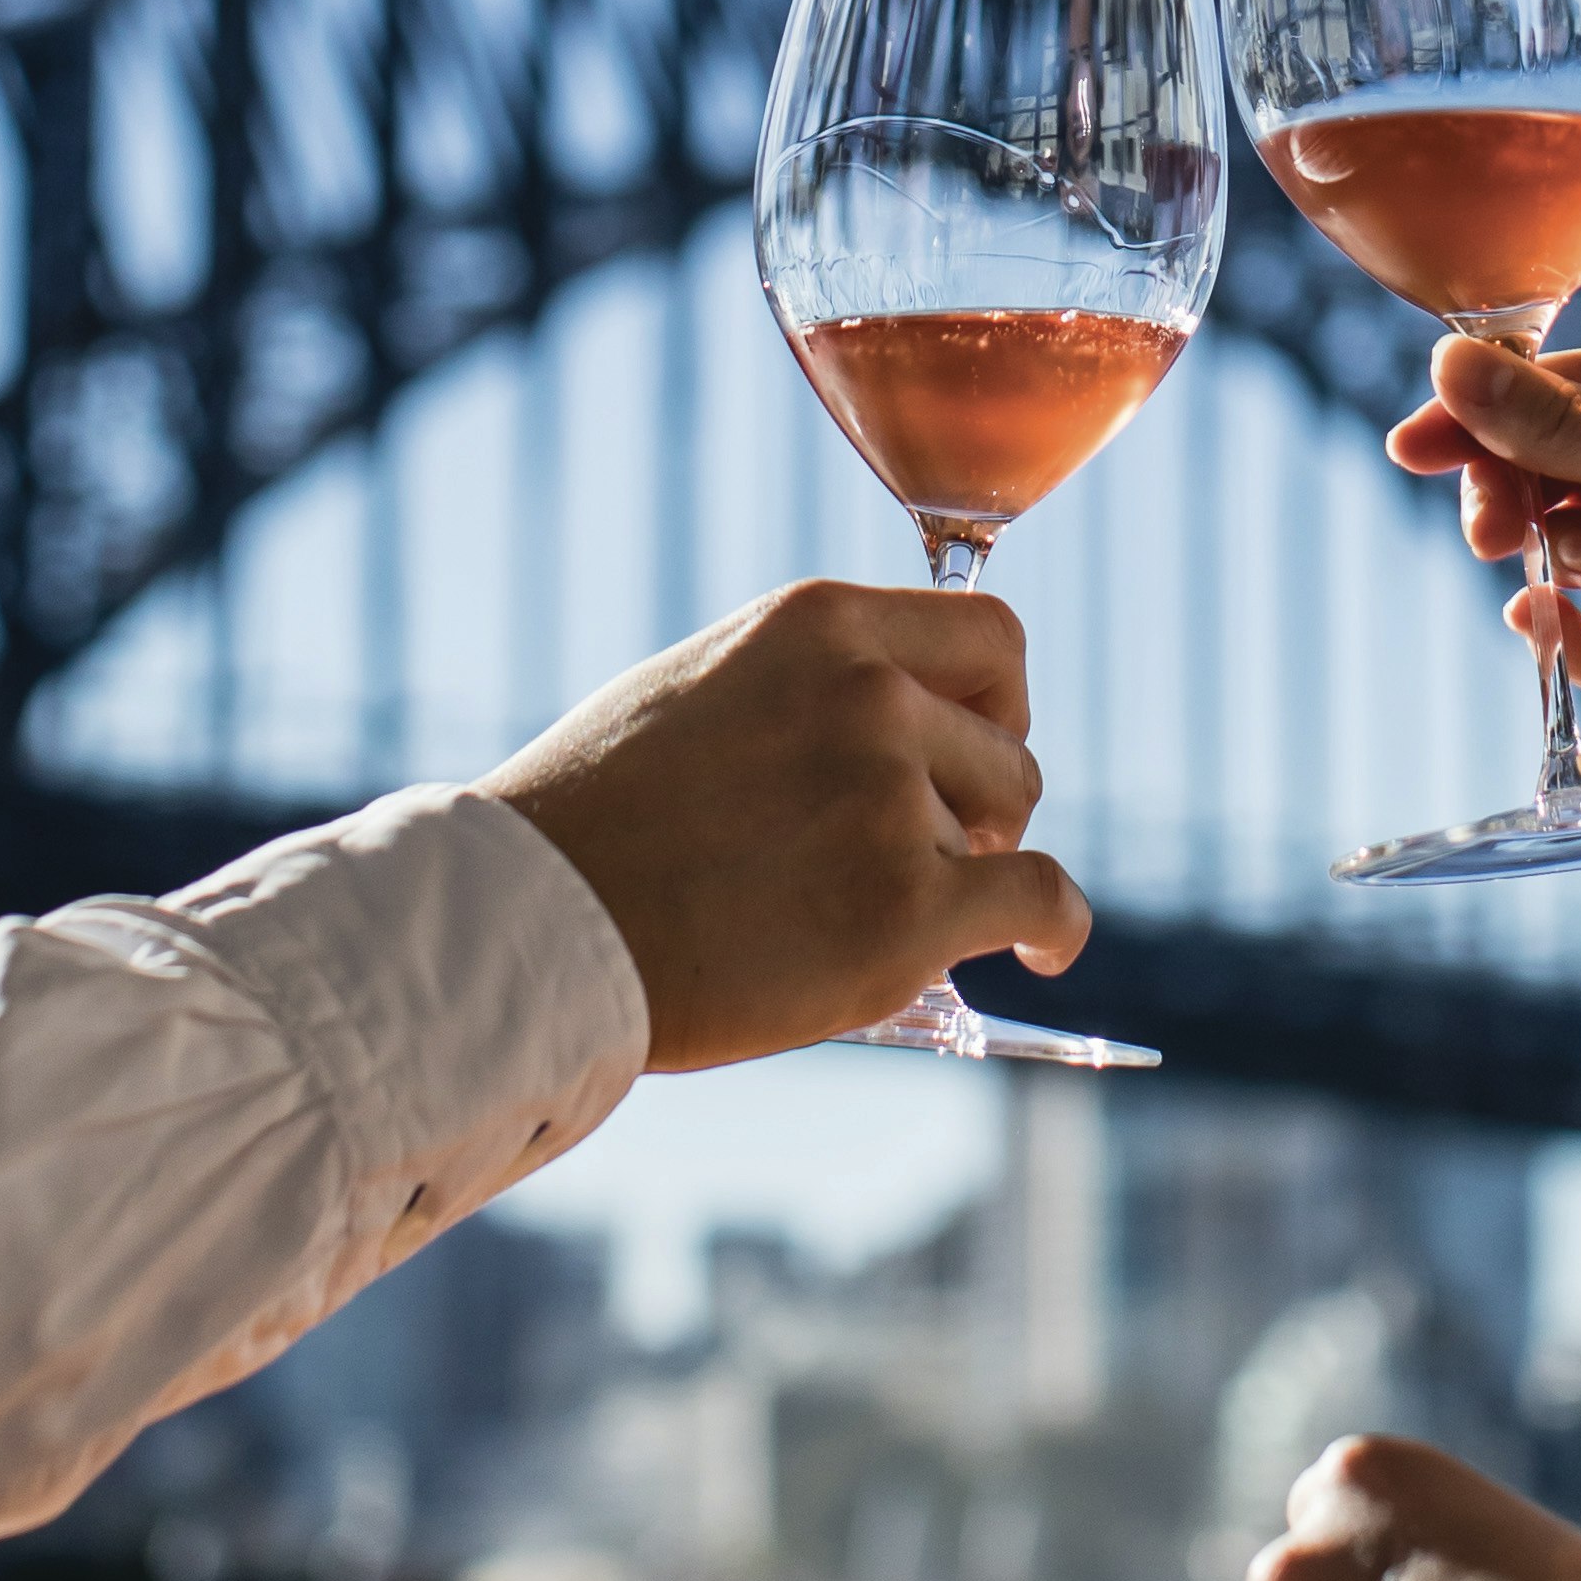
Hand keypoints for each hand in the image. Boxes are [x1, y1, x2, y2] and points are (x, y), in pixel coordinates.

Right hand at [487, 580, 1086, 1069]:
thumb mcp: (701, 688)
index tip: (968, 750)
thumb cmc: (591, 823)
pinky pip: (1041, 903)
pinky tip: (1044, 955)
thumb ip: (808, 688)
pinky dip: (1055, 932)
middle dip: (980, 799)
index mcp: (820, 625)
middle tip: (926, 850)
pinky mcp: (905, 909)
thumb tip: (902, 717)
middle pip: (1008, 741)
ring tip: (890, 912)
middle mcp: (869, 694)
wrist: (525, 928)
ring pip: (1012, 832)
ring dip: (973, 871)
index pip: (991, 635)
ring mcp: (890, 799)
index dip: (994, 704)